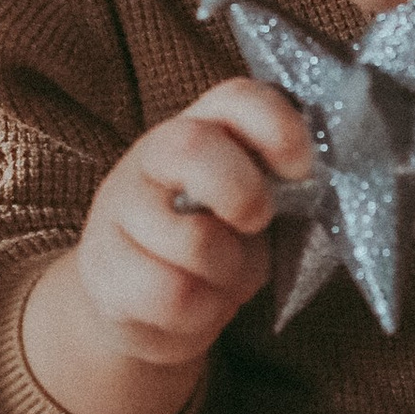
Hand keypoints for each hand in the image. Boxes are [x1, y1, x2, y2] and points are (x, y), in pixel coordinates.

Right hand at [22, 79, 315, 413]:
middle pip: (193, 147)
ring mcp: (121, 208)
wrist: (138, 303)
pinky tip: (193, 307)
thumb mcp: (247, 213)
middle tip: (255, 224)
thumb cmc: (211, 247)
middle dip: (242, 193)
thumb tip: (311, 193)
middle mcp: (153, 156)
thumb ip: (275, 193)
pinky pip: (173, 296)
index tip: (301, 169)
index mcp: (202, 129)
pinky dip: (201, 314)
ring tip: (220, 279)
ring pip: (194, 242)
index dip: (276, 127)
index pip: (236, 99)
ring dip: (227, 275)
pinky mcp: (103, 265)